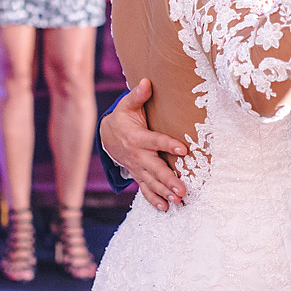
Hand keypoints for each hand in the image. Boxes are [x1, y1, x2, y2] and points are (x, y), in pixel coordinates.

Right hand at [100, 79, 186, 210]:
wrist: (107, 135)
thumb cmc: (123, 118)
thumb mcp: (127, 104)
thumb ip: (138, 95)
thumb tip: (147, 81)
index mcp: (137, 137)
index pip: (156, 141)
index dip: (168, 145)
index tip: (183, 149)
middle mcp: (137, 155)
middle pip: (155, 168)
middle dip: (168, 179)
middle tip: (182, 189)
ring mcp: (137, 168)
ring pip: (151, 182)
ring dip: (165, 192)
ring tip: (178, 200)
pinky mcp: (137, 174)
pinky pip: (145, 189)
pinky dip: (154, 199)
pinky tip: (166, 208)